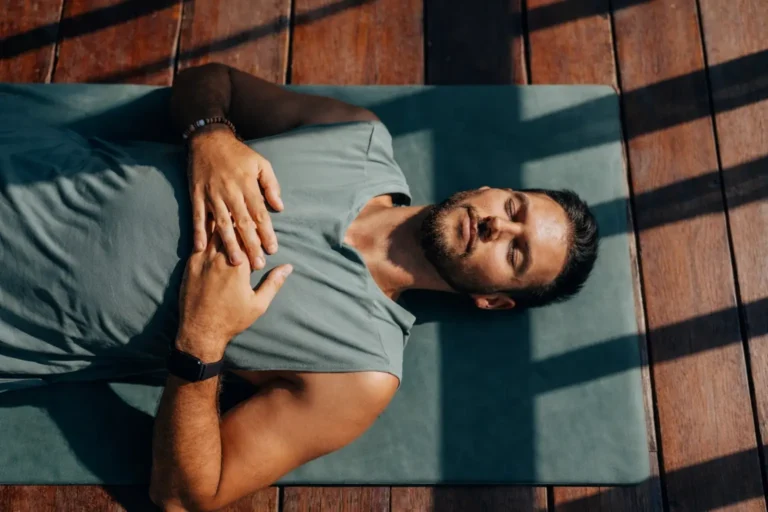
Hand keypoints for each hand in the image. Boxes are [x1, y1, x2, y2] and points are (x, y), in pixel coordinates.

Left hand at [176, 221, 292, 360]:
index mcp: (238, 266)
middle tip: (242, 205)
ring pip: (213, 232)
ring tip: (227, 208)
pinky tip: (210, 225)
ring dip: (222, 222)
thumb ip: (273, 283)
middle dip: (237, 218)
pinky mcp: (190, 265)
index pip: (247, 237)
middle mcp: (219, 259)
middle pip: (229, 230)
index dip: (253, 224)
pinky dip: (207, 232)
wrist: (199, 331)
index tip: (258, 213)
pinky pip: (200, 242)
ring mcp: (202, 260)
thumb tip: (288, 267)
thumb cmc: (232, 320)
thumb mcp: (258, 304)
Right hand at [188, 125, 283, 270]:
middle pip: (242, 223)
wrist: (208, 139)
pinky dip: (198, 233)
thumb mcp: (261, 163)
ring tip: (236, 262)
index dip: (266, 233)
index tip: (273, 249)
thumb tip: (279, 207)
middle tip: (258, 264)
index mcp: (247, 186)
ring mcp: (212, 195)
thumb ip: (271, 185)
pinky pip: (198, 217)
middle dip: (251, 245)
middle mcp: (230, 192)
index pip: (260, 214)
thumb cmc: (239, 153)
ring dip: (229, 244)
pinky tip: (200, 249)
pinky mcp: (197, 196)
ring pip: (222, 224)